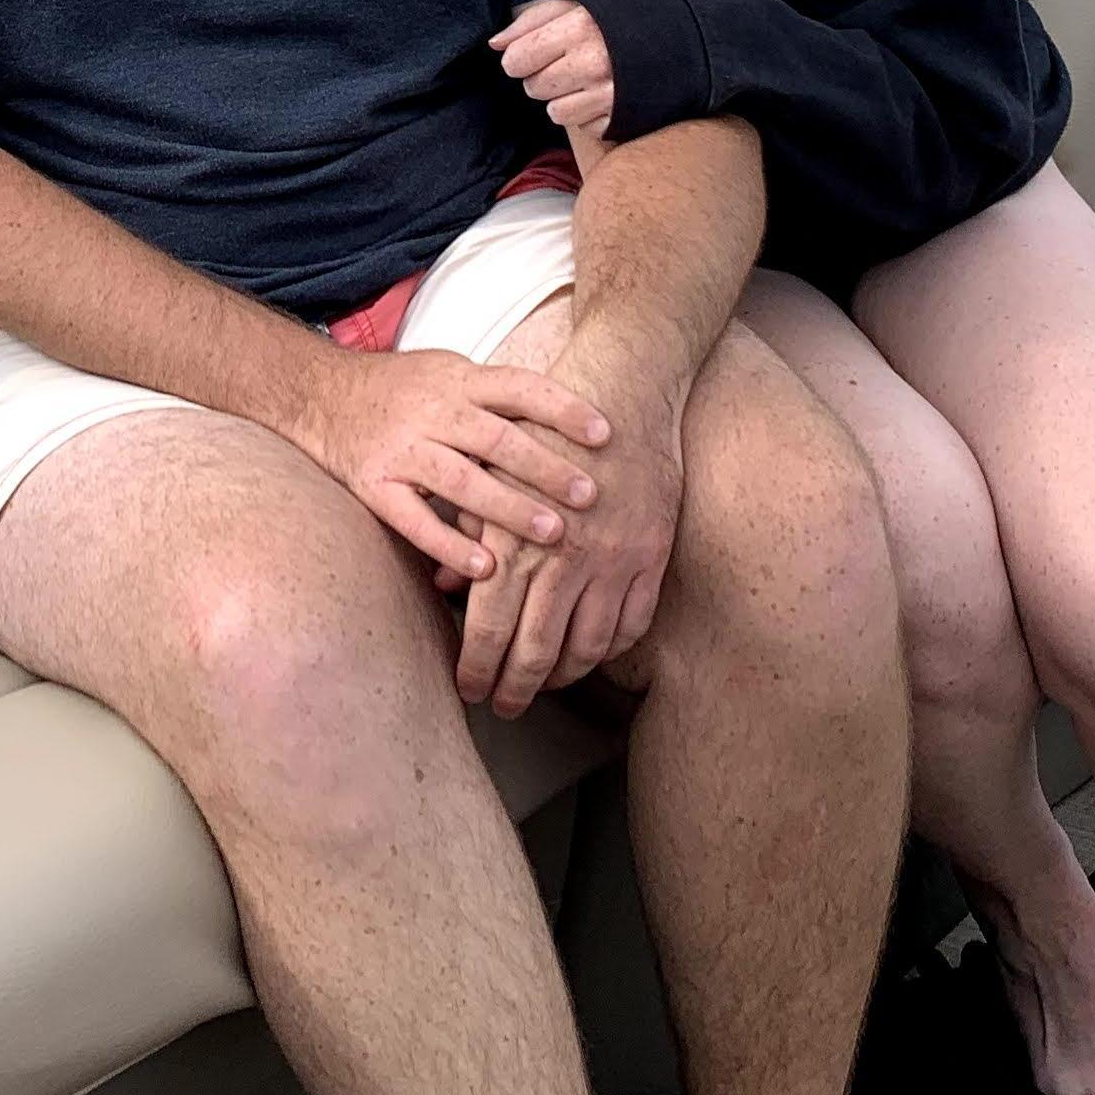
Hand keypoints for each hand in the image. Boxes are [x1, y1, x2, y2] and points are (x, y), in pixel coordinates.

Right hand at [289, 342, 616, 584]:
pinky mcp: (374, 486)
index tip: (607, 434)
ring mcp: (401, 449)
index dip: (563, 409)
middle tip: (593, 495)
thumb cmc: (402, 389)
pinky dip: (451, 544)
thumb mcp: (451, 374)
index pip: (519, 388)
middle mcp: (431, 411)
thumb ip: (499, 396)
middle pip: (498, 438)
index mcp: (458, 381)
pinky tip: (487, 569)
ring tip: (555, 534)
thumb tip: (572, 416)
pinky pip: (415, 519)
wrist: (318, 395)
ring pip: (462, 480)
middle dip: (548, 466)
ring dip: (510, 508)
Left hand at [454, 322, 686, 714]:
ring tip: (545, 684)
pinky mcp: (650, 555)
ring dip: (563, 675)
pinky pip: (633, 623)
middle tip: (503, 706)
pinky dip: (611, 650)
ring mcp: (614, 562)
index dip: (477, 670)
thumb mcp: (487, 475)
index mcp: (517, 542)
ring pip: (588, 647)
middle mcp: (565, 561)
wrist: (620, 388)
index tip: (470, 691)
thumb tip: (444, 591)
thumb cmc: (540, 424)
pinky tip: (593, 654)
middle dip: (515, 688)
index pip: (490, 631)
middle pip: (536, 651)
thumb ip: (465, 537)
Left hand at [494, 0, 616, 141]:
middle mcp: (593, 63)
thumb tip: (495, 44)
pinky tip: (606, 93)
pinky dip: (589, 114)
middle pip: (533, 87)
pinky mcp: (622, 118)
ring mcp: (608, 94)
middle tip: (569, 63)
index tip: (534, 53)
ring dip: (565, 99)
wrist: (690, 37)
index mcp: (580, 27)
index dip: (520, 57)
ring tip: (587, 79)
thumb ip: (533, 21)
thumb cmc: (627, 16)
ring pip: (554, 112)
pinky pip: (583, 127)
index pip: (516, 59)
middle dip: (543, 77)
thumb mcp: (582, 3)